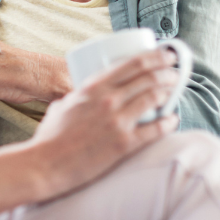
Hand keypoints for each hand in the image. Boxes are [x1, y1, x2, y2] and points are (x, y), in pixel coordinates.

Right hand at [32, 49, 181, 194]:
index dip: (155, 56)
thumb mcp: (62, 106)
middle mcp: (108, 100)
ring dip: (169, 92)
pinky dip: (168, 123)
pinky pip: (155, 130)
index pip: (132, 64)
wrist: (46, 165)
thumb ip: (76, 98)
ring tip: (174, 91)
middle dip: (167, 72)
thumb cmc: (50, 138)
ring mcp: (117, 121)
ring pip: (154, 98)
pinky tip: (172, 120)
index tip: (165, 55)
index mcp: (93, 88)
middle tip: (174, 72)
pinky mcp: (123, 144)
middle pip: (148, 78)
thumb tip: (80, 98)